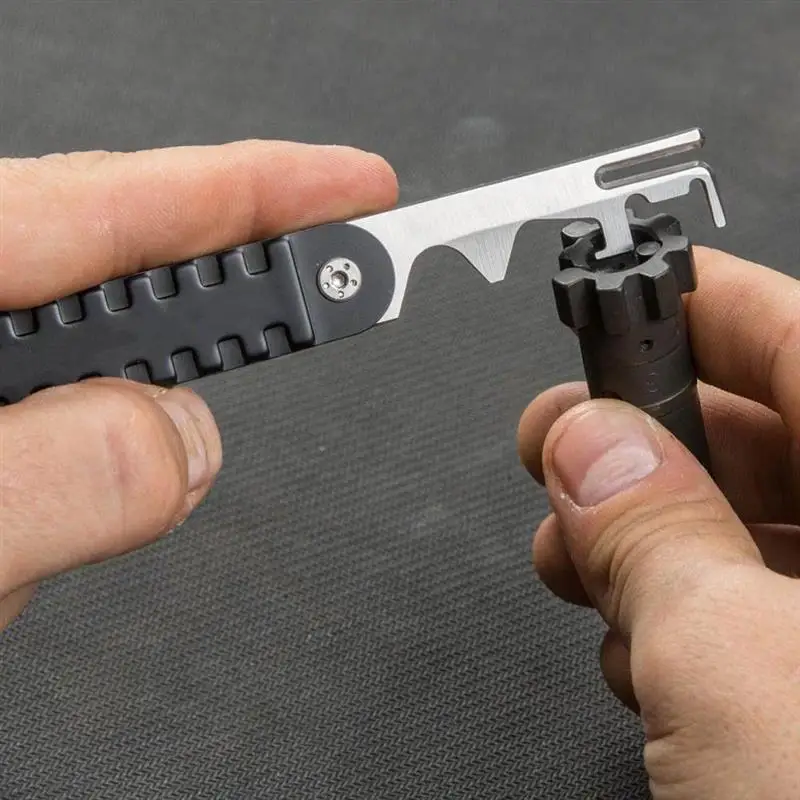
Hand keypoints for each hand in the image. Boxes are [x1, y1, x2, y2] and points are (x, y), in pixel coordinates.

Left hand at [0, 140, 397, 629]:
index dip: (256, 189)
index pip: (118, 203)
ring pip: (85, 379)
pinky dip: (73, 484)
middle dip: (213, 317)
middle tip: (320, 310)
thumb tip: (188, 435)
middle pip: (112, 277)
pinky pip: (51, 439)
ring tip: (64, 526)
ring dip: (119, 441)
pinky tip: (39, 533)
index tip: (358, 189)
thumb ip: (71, 478)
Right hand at [518, 246, 799, 797]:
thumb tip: (580, 443)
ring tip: (572, 558)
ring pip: (746, 524)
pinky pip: (747, 599)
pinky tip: (632, 643)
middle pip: (770, 433)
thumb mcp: (739, 678)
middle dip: (643, 437)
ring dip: (642, 532)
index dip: (706, 308)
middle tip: (555, 446)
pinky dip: (673, 603)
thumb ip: (650, 536)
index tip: (618, 296)